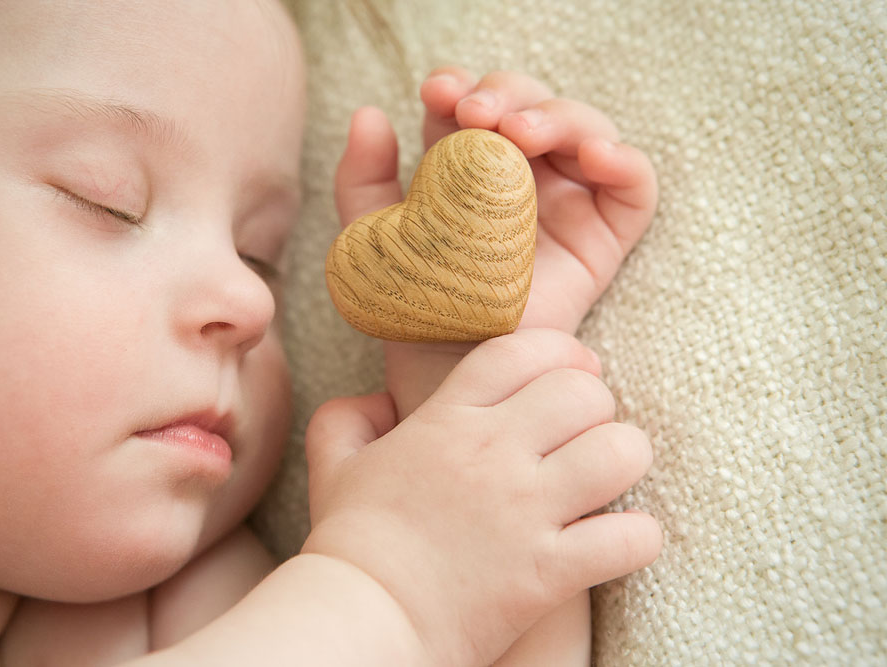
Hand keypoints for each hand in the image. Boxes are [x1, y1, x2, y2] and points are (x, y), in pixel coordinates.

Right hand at [303, 329, 660, 666]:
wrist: (364, 618)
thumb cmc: (351, 543)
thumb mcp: (333, 465)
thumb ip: (346, 417)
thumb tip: (378, 401)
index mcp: (447, 420)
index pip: (522, 351)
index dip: (558, 351)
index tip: (571, 370)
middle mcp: (493, 454)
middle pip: (584, 392)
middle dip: (597, 406)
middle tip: (584, 433)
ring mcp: (525, 511)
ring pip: (619, 452)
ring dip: (624, 461)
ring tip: (607, 480)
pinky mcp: (550, 571)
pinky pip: (631, 537)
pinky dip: (636, 537)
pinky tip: (616, 540)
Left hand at [336, 67, 657, 335]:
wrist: (450, 376)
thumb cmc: (414, 310)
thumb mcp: (375, 240)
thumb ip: (362, 181)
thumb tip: (370, 114)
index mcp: (468, 169)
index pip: (474, 105)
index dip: (460, 86)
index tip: (435, 94)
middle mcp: (524, 178)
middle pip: (531, 104)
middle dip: (506, 94)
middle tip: (475, 114)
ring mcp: (568, 203)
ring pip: (584, 129)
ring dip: (557, 115)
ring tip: (522, 134)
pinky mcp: (605, 237)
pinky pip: (635, 188)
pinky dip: (625, 161)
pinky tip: (594, 158)